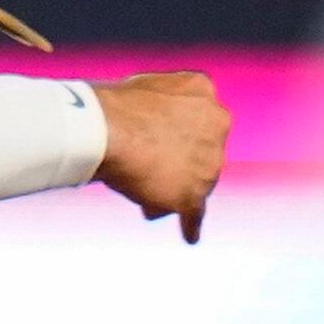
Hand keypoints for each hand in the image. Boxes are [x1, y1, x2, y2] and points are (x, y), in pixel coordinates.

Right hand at [94, 70, 227, 242]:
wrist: (106, 129)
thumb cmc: (113, 107)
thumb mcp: (147, 89)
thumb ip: (162, 108)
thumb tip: (151, 132)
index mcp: (204, 92)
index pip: (199, 119)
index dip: (179, 134)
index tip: (162, 141)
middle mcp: (217, 124)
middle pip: (201, 153)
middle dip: (177, 163)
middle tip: (148, 167)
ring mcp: (208, 162)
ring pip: (194, 182)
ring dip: (171, 189)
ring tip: (140, 190)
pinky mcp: (193, 194)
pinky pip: (195, 213)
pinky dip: (190, 224)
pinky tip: (189, 234)